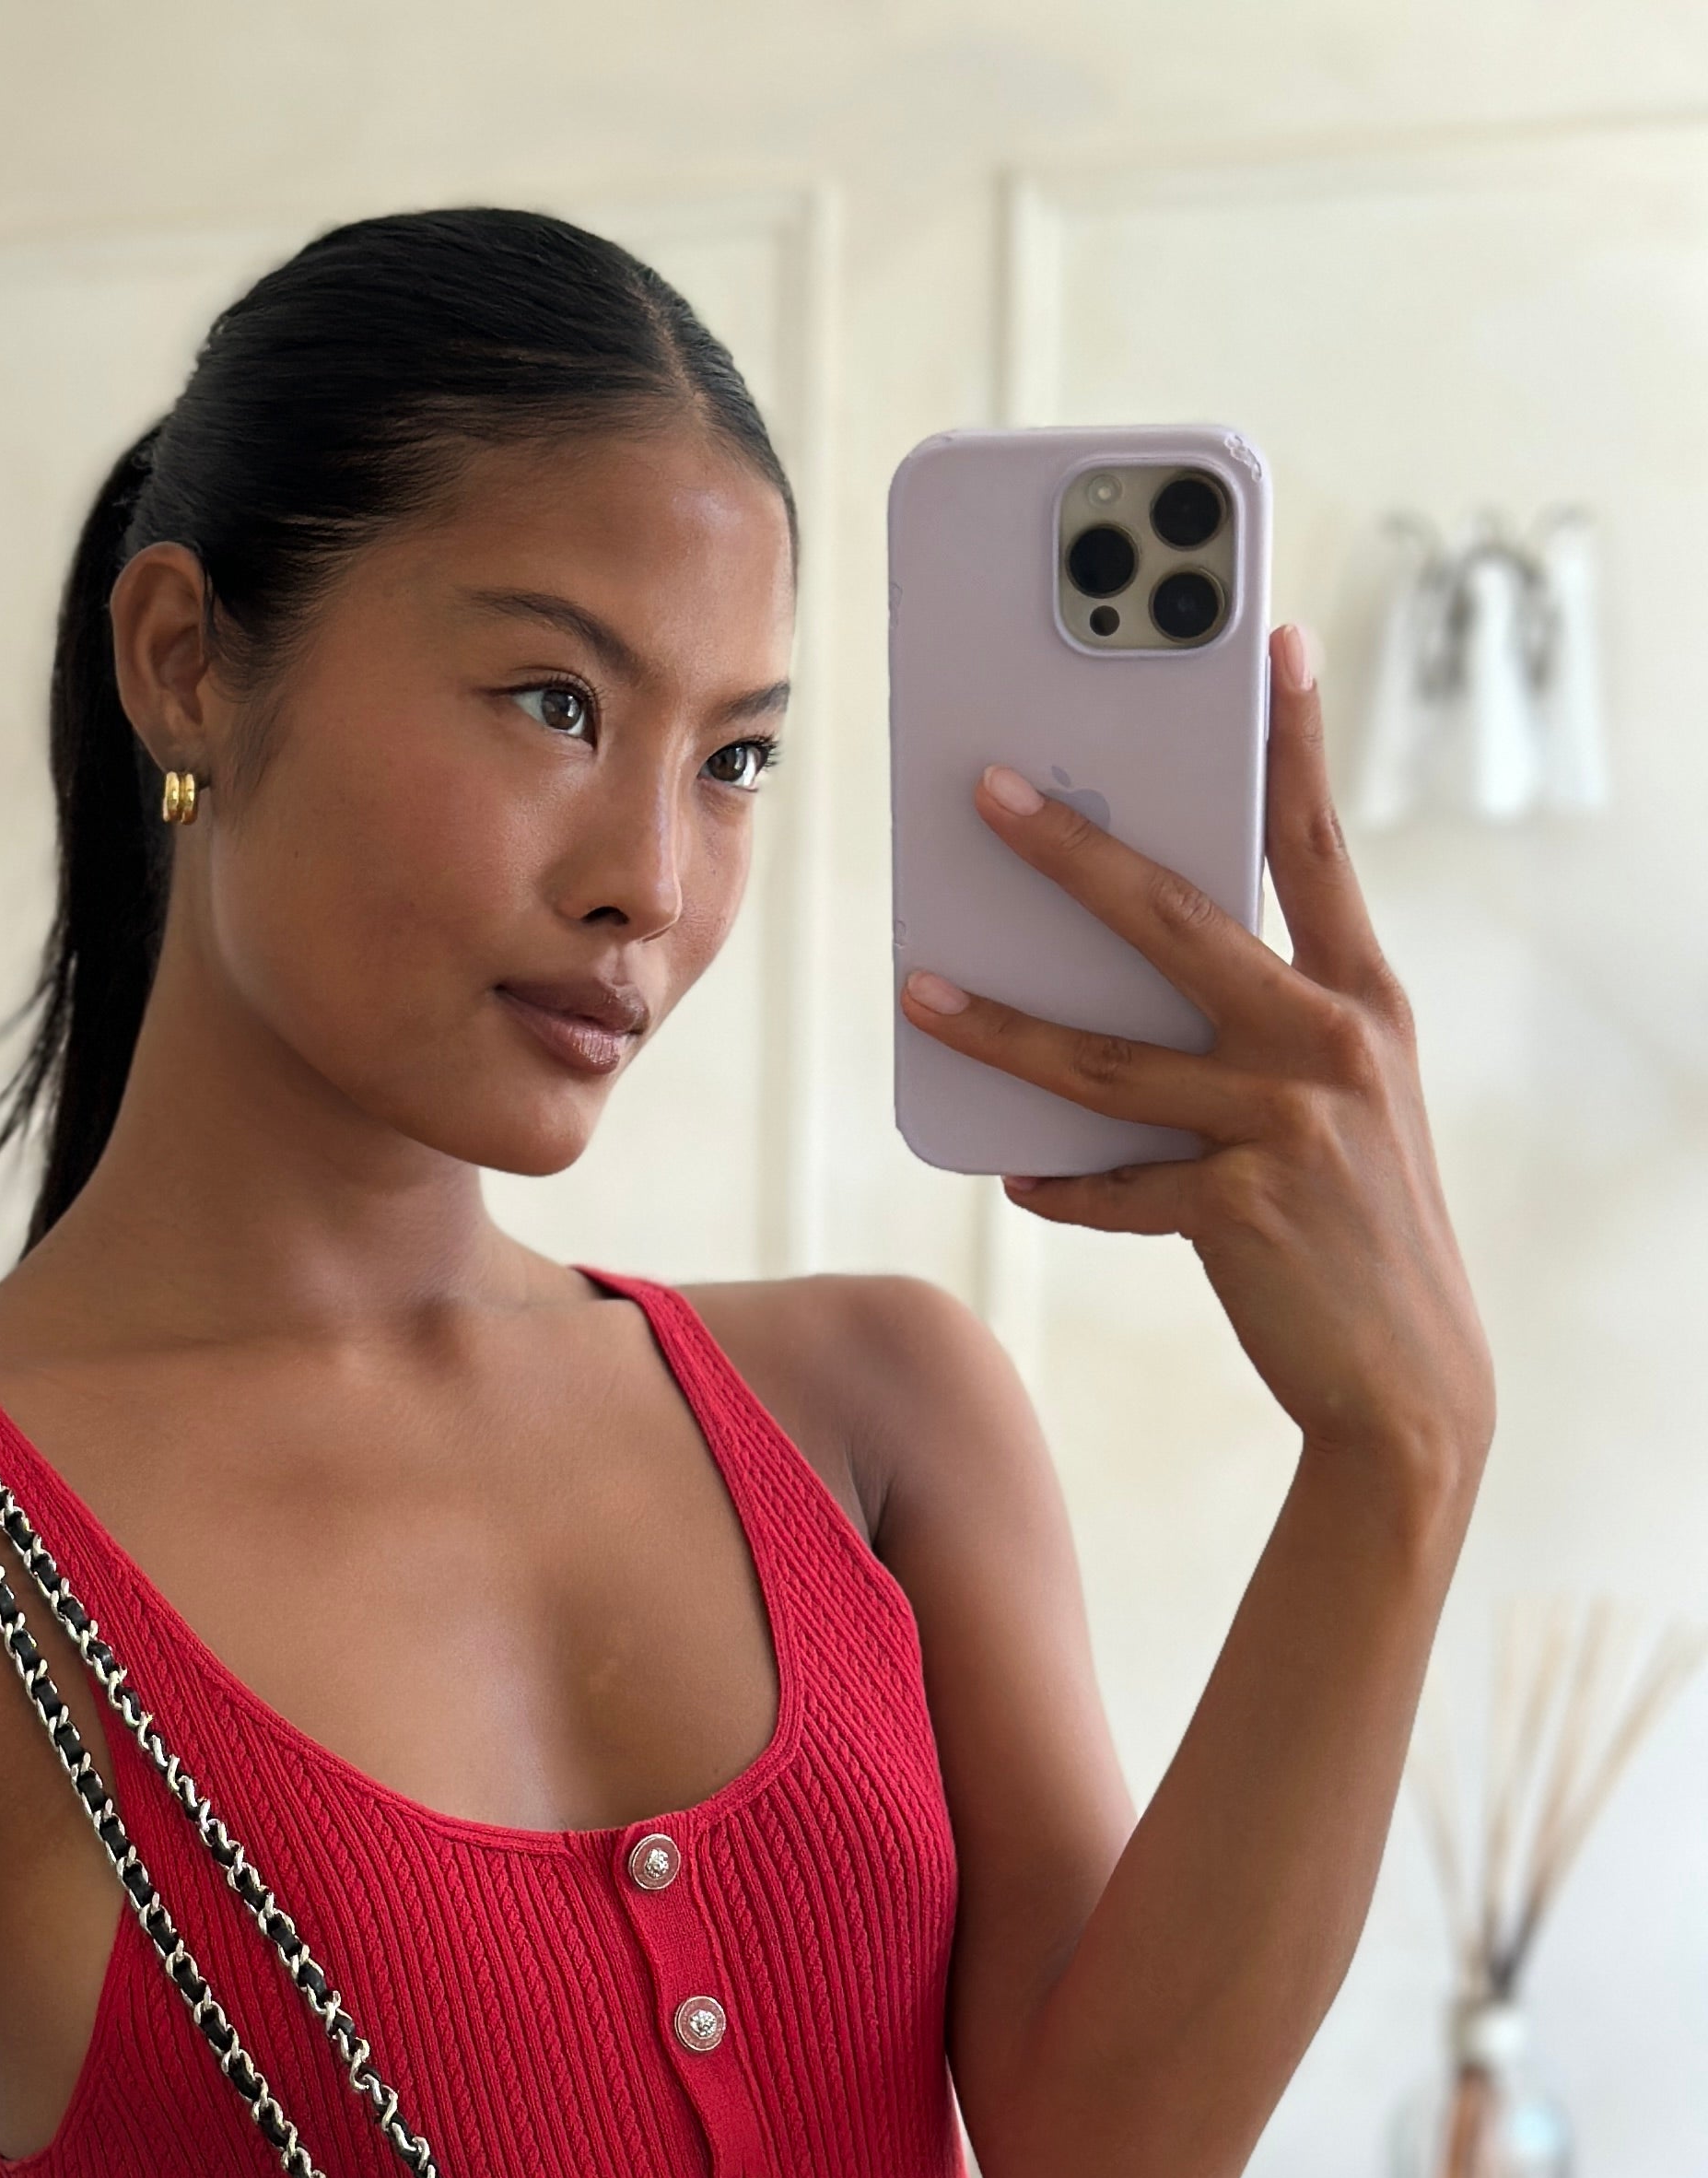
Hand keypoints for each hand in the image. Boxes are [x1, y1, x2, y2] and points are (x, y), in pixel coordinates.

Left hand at [899, 623, 1491, 1493]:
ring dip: (1000, 1023)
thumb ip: (1255, 1031)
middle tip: (984, 787)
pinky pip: (1116, 1186)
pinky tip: (1015, 1174)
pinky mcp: (1242, 1211)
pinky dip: (1061, 1182)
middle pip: (1177, 919)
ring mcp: (1288, 1125)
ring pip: (1108, 1059)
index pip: (1316, 844)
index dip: (1292, 739)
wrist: (1413, 1383)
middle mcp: (1332, 1043)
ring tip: (918, 986)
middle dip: (1071, 847)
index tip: (1267, 640)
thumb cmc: (1356, 1228)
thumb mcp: (1337, 1105)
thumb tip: (1124, 980)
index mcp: (1362, 999)